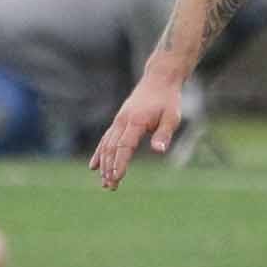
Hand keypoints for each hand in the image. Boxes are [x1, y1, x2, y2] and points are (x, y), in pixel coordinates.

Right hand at [90, 67, 184, 187]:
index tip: (117, 178)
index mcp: (135, 121)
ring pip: (106, 145)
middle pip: (111, 148)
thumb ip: (164, 134)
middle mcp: (122, 121)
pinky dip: (99, 153)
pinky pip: (105, 139)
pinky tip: (94, 167)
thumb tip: (159, 150)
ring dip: (103, 164)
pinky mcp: (118, 121)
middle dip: (109, 168)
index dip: (120, 163)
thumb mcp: (172, 117)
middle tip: (110, 187)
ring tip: (104, 183)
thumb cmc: (168, 100)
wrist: (159, 80)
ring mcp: (118, 121)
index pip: (124, 146)